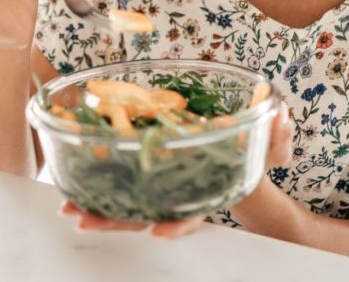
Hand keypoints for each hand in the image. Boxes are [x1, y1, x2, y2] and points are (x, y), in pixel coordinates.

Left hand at [58, 101, 293, 237]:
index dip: (179, 223)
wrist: (238, 148)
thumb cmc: (252, 147)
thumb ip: (277, 134)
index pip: (194, 212)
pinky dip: (95, 180)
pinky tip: (72, 180)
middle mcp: (181, 192)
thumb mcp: (270, 142)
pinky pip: (118, 177)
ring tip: (67, 207)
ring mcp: (161, 182)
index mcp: (208, 189)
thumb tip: (281, 115)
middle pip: (146, 213)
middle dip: (115, 222)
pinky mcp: (145, 165)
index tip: (161, 232)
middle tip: (84, 221)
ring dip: (96, 206)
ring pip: (126, 202)